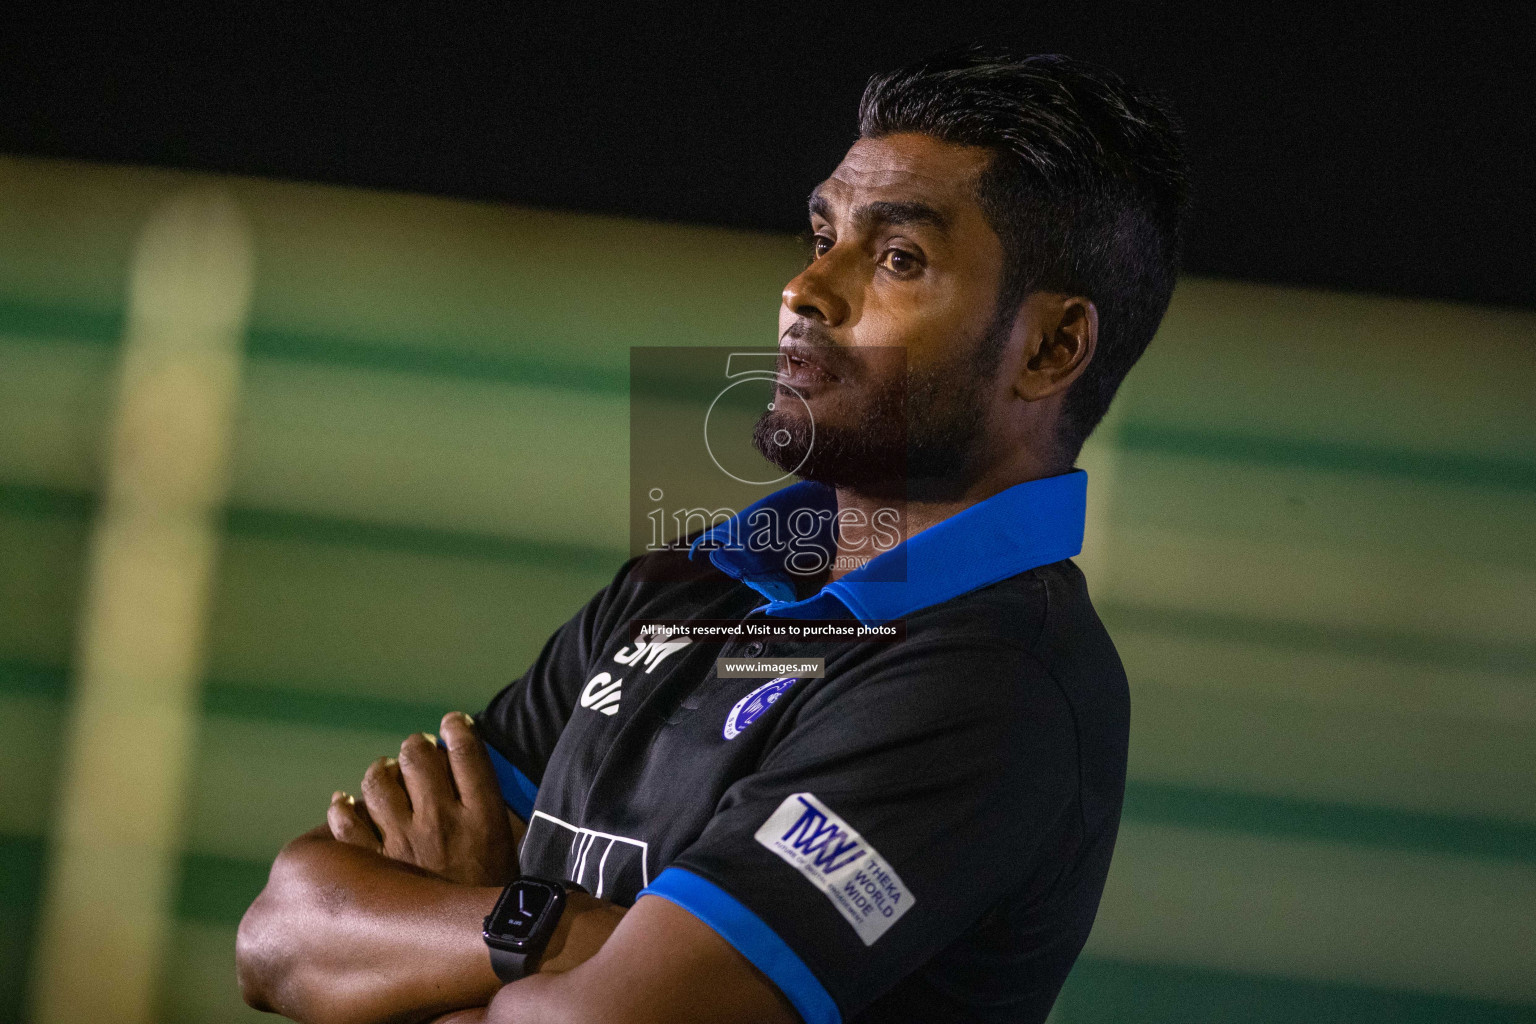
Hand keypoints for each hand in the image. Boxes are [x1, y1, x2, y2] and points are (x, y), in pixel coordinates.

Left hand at [328, 711, 520, 885]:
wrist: (478, 953)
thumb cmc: (496, 903)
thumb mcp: (514, 854)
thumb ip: (501, 815)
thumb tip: (482, 781)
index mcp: (482, 815)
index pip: (467, 750)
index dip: (458, 729)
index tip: (452, 724)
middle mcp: (441, 820)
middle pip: (419, 758)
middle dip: (415, 747)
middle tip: (415, 750)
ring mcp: (402, 842)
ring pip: (378, 783)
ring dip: (380, 772)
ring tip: (384, 773)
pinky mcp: (371, 867)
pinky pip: (345, 822)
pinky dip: (342, 809)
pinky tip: (346, 804)